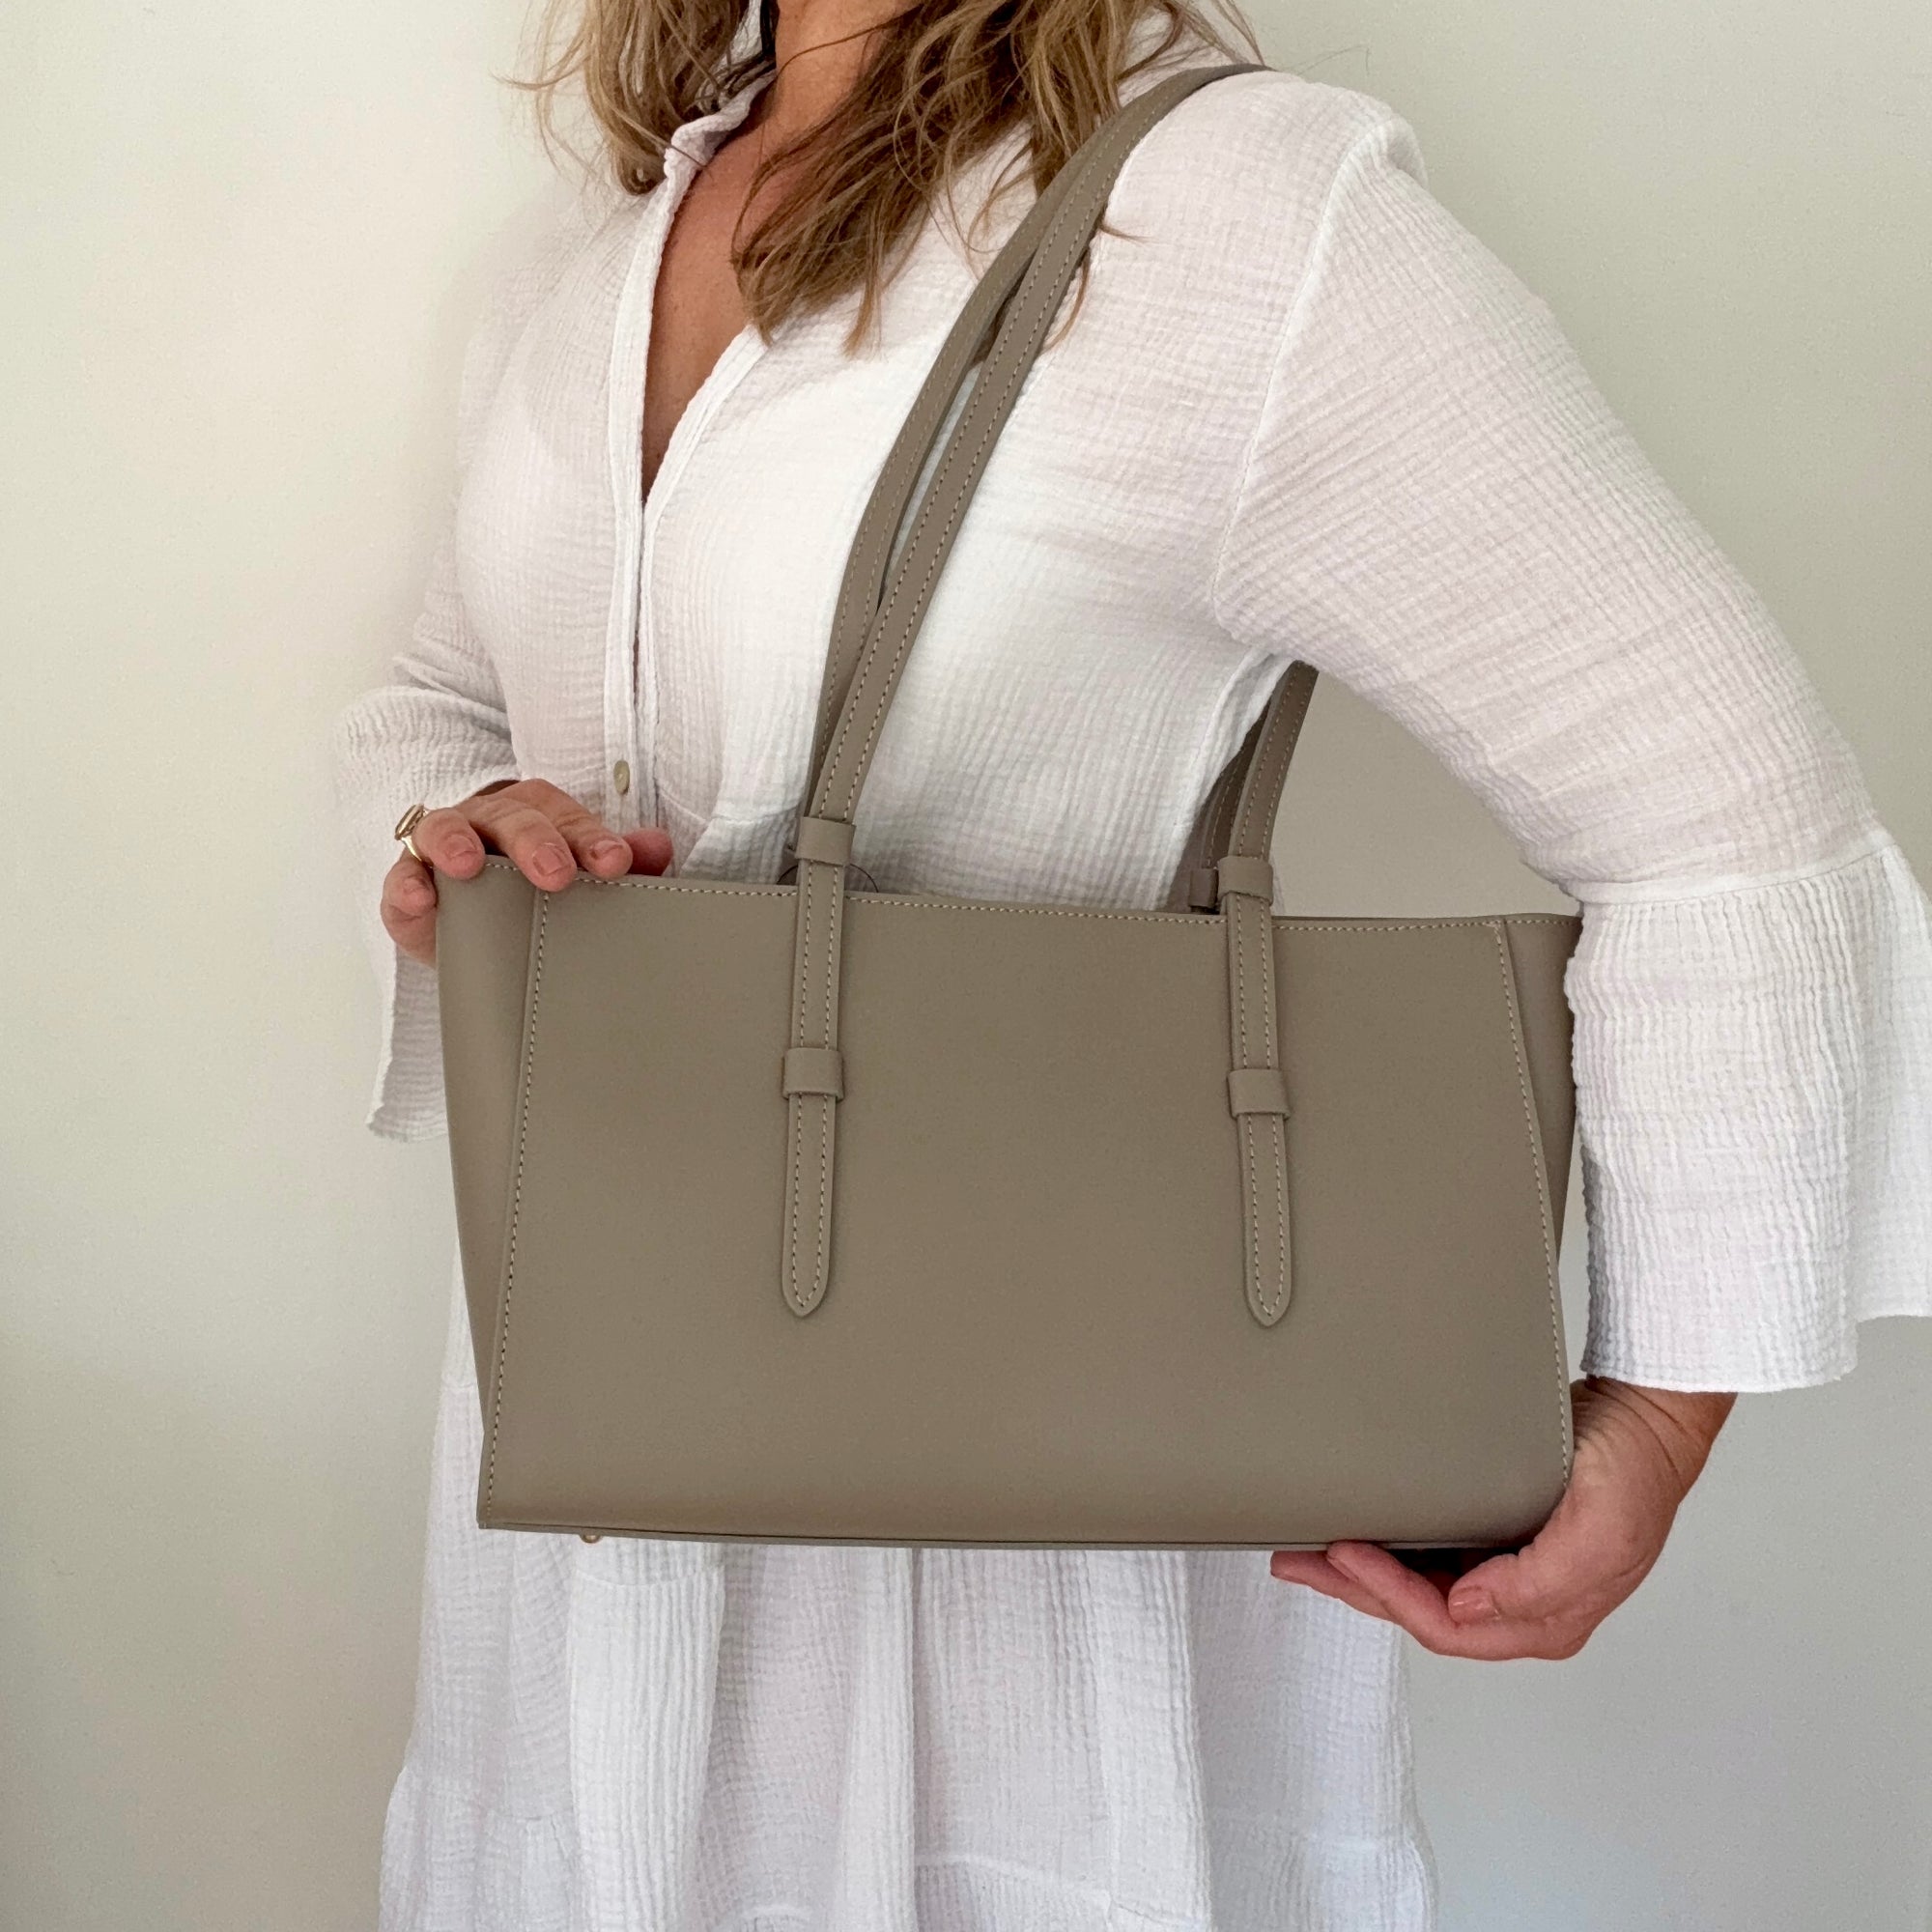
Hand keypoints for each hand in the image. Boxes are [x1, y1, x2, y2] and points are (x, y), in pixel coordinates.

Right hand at [381, 777, 674, 966]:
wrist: (478, 927)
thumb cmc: (535, 891)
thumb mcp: (577, 878)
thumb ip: (619, 861)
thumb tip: (659, 846)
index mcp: (540, 814)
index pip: (567, 817)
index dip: (591, 837)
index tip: (615, 863)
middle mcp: (491, 820)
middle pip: (512, 817)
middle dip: (534, 842)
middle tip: (557, 873)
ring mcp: (444, 845)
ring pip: (447, 828)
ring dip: (457, 843)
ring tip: (468, 865)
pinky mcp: (409, 881)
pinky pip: (402, 873)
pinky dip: (408, 884)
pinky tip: (420, 897)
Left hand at [1270, 1377, 1735, 1659]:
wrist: (1648, 1418)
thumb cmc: (1636, 1475)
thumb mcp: (1599, 1536)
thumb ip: (1535, 1585)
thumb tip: (1465, 1609)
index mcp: (1545, 1618)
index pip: (1446, 1625)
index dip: (1388, 1596)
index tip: (1343, 1555)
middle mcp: (1521, 1603)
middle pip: (1420, 1611)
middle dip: (1355, 1590)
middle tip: (1298, 1562)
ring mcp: (1508, 1570)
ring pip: (1418, 1585)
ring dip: (1363, 1572)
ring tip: (1309, 1551)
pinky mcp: (1498, 1535)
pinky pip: (1430, 1553)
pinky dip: (1389, 1546)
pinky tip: (1361, 1530)